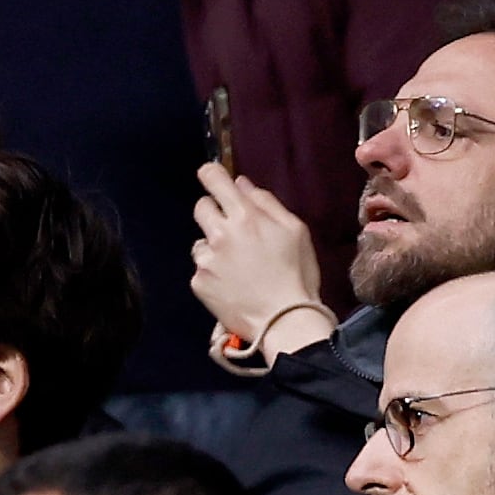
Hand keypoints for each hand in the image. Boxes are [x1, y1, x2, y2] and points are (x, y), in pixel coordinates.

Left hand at [190, 162, 334, 355]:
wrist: (284, 320)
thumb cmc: (297, 273)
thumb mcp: (295, 230)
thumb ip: (266, 202)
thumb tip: (241, 183)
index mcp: (245, 217)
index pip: (213, 179)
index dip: (211, 175)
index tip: (213, 178)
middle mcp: (220, 233)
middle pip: (201, 206)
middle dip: (215, 212)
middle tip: (235, 230)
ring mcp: (206, 259)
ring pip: (200, 240)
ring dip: (214, 246)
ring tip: (239, 265)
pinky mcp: (198, 281)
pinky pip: (201, 267)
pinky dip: (213, 271)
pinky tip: (232, 282)